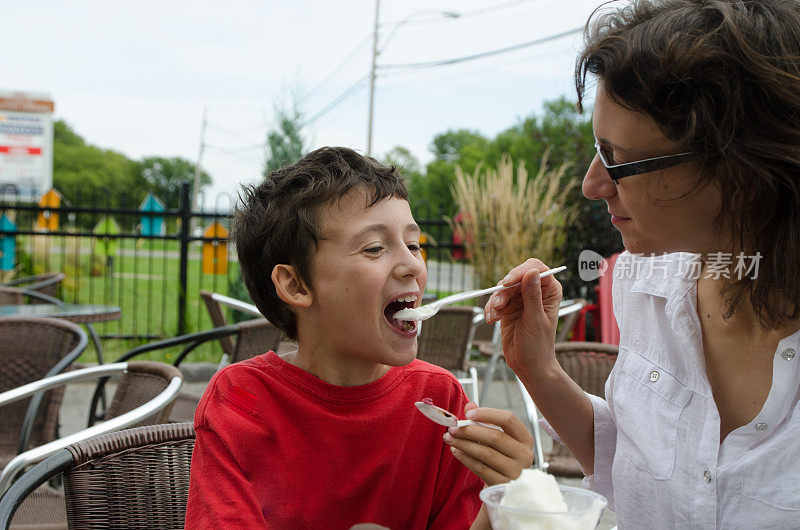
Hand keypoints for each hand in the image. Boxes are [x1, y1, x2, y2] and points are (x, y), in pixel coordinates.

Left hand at [444, 403, 533, 485]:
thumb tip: (470, 405)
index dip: (487, 414)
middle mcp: (524, 454)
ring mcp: (515, 471)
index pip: (508, 419)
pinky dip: (465, 458)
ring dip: (464, 444)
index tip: (467, 413)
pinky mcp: (503, 485)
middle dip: (470, 431)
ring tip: (449, 438)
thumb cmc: (501, 457)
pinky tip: (455, 451)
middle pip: (495, 437)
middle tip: (452, 428)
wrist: (505, 487)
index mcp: (525, 438)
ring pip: (486, 453)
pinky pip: (480, 468)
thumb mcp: (497, 438)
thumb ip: (485, 420)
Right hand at [483, 258, 561, 380]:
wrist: (529, 365)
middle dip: (504, 289)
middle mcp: (535, 292)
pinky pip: (496, 300)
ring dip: (496, 300)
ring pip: (503, 288)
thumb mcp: (535, 320)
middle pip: (516, 276)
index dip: (521, 272)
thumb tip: (532, 272)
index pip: (536, 269)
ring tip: (495, 315)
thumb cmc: (539, 346)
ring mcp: (521, 299)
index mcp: (550, 291)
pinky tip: (492, 319)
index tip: (508, 283)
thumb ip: (533, 295)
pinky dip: (491, 308)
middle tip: (498, 304)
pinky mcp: (509, 307)